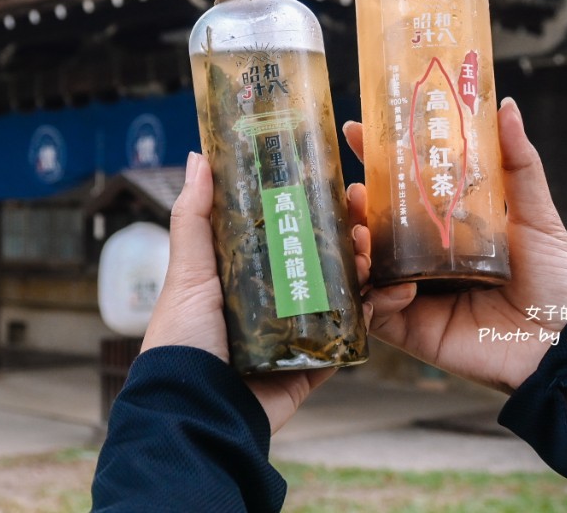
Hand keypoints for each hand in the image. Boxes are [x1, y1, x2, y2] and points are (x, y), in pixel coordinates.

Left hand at [143, 151, 408, 432]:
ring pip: (338, 297)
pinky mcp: (311, 369)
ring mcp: (293, 337)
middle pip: (316, 263)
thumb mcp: (189, 272)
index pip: (281, 235)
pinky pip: (346, 340)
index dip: (308, 210)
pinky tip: (383, 291)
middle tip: (362, 218)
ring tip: (371, 251)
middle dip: (344, 238)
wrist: (198, 409)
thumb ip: (194, 219)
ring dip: (360, 272)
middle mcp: (268, 305)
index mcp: (239, 279)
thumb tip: (199, 158)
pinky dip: (367, 317)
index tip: (333, 185)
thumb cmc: (184, 338)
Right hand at [345, 97, 566, 392]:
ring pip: (362, 265)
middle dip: (352, 205)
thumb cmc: (555, 278)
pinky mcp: (407, 328)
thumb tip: (506, 105)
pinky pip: (372, 311)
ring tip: (358, 233)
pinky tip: (392, 284)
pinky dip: (372, 295)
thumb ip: (518, 162)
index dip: (374, 159)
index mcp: (444, 225)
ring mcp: (410, 292)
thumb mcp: (536, 214)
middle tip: (354, 192)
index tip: (354, 130)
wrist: (564, 342)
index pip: (399, 186)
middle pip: (371, 224)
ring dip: (352, 246)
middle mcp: (421, 256)